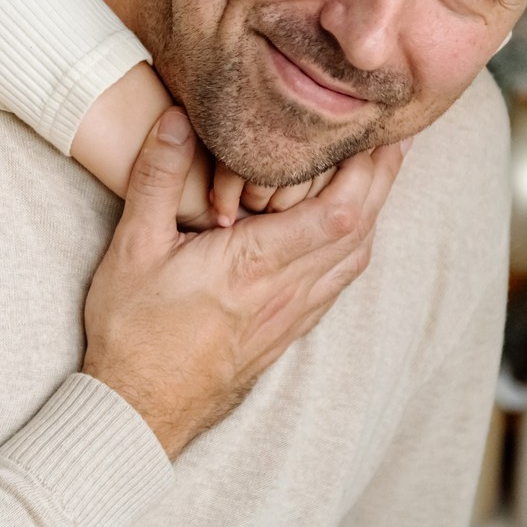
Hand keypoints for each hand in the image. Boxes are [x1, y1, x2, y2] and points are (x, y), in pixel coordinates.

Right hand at [81, 110, 405, 460]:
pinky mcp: (287, 330)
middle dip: (381, 179)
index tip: (374, 130)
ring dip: (373, 211)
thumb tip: (178, 116)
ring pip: (354, 258)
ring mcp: (291, 314)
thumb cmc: (132, 330)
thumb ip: (158, 178)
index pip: (337, 214)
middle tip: (394, 134)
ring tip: (379, 171)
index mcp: (254, 265)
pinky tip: (348, 228)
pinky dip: (354, 246)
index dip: (366, 170)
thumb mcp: (133, 247)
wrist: (138, 410)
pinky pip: (337, 282)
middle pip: (359, 230)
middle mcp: (286, 291)